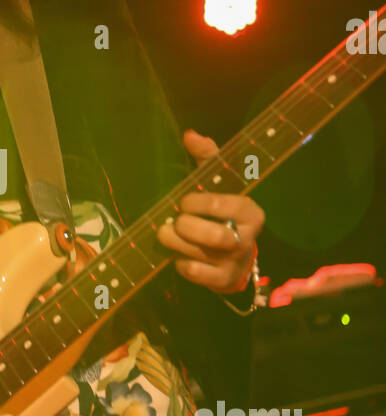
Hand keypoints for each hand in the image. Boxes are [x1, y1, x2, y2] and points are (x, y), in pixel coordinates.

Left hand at [156, 128, 264, 294]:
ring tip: (165, 234)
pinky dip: (182, 265)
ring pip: (202, 255)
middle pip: (215, 237)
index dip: (196, 203)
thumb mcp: (218, 181)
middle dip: (186, 227)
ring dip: (176, 244)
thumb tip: (190, 135)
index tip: (183, 201)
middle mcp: (247, 239)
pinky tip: (177, 256)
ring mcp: (236, 262)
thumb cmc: (221, 210)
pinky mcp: (224, 281)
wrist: (234, 254)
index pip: (222, 206)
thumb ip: (207, 157)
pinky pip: (197, 274)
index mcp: (250, 212)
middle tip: (172, 222)